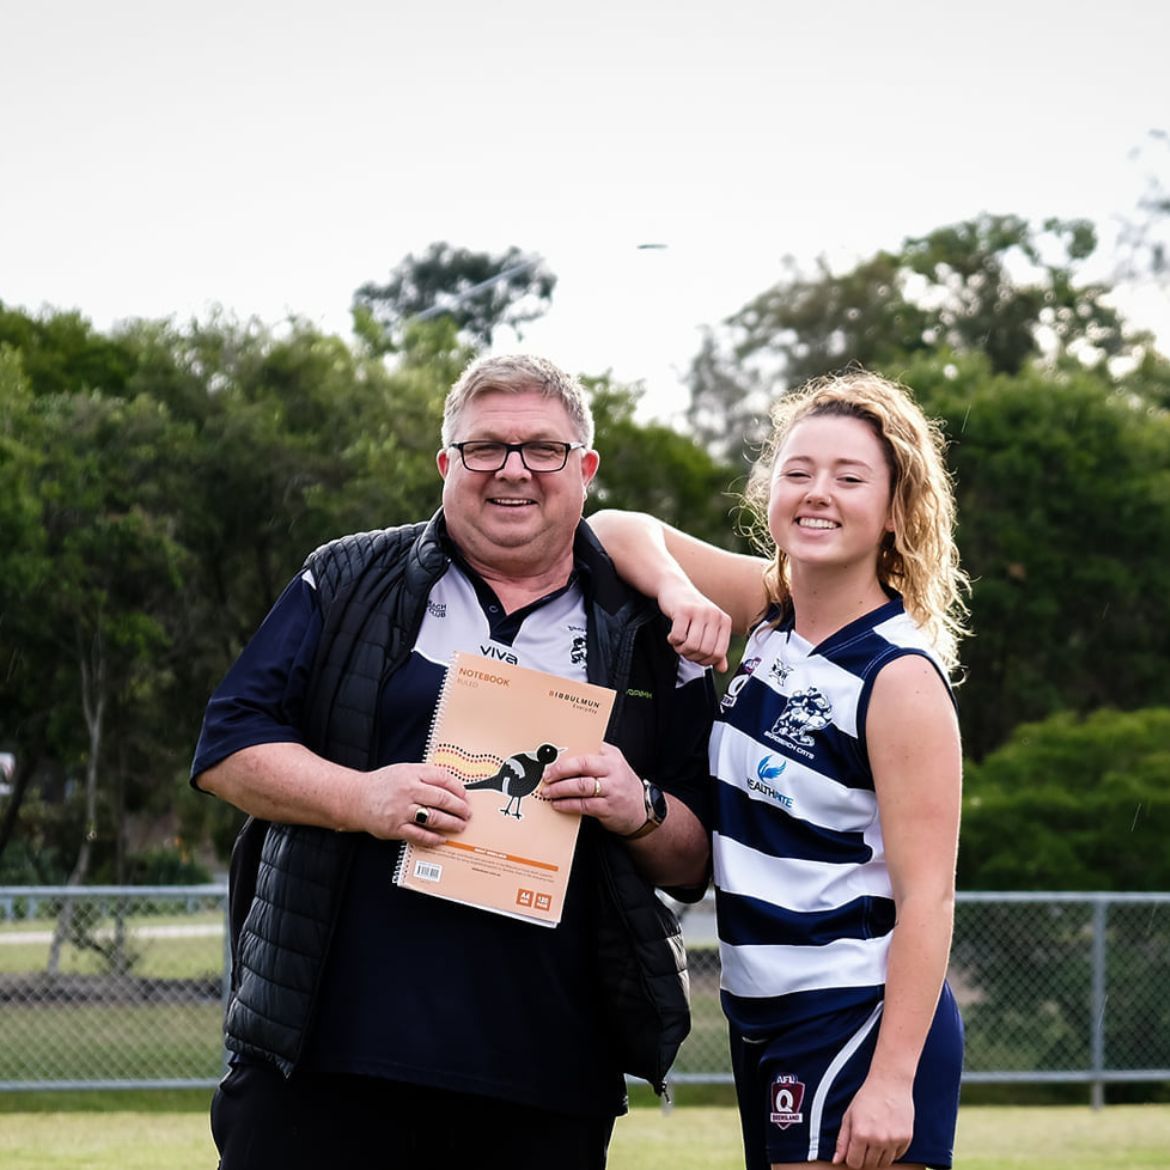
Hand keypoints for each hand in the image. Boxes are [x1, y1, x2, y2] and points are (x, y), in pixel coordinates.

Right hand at [353, 763, 471, 845]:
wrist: (356, 798)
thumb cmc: (384, 784)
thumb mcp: (405, 770)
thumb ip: (426, 776)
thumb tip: (453, 786)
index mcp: (412, 773)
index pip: (443, 778)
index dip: (458, 788)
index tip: (465, 796)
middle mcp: (408, 791)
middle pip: (442, 799)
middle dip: (459, 808)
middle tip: (467, 813)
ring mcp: (402, 810)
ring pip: (434, 818)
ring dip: (451, 823)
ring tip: (460, 826)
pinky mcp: (395, 828)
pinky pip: (419, 835)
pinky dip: (433, 838)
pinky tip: (442, 838)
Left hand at [539, 744, 646, 836]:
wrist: (641, 808)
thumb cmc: (621, 784)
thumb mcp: (612, 765)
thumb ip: (593, 759)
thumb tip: (563, 758)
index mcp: (611, 755)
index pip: (586, 749)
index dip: (566, 753)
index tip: (550, 758)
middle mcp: (613, 770)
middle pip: (583, 765)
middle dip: (561, 770)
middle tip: (547, 775)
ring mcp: (611, 789)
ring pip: (581, 786)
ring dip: (560, 789)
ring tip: (548, 791)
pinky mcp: (608, 808)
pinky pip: (583, 805)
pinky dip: (567, 805)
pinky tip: (558, 804)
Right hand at [659, 578, 731, 671]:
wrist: (675, 588)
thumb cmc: (693, 611)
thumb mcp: (708, 627)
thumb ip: (716, 648)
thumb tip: (723, 669)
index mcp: (724, 621)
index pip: (718, 653)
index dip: (705, 661)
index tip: (696, 656)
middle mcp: (714, 615)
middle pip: (705, 651)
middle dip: (691, 655)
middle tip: (684, 648)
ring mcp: (699, 612)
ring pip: (692, 646)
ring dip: (681, 649)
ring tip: (678, 642)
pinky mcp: (683, 610)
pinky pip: (678, 637)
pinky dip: (673, 641)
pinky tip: (672, 635)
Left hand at [832, 1076, 913, 1167]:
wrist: (890, 1083)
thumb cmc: (867, 1097)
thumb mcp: (849, 1116)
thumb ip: (842, 1140)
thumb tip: (837, 1161)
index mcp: (860, 1133)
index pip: (854, 1163)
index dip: (852, 1159)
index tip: (854, 1151)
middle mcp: (877, 1139)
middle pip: (870, 1165)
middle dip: (865, 1157)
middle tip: (865, 1142)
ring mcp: (893, 1140)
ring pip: (884, 1163)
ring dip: (878, 1156)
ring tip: (876, 1138)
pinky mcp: (906, 1139)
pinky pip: (898, 1156)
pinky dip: (891, 1151)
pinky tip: (887, 1136)